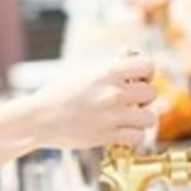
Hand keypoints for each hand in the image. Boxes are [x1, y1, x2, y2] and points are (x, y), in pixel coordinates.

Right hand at [5, 54, 156, 151]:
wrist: (38, 118)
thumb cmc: (58, 94)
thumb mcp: (83, 73)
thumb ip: (108, 66)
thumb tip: (128, 53)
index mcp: (107, 73)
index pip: (147, 66)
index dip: (147, 73)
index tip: (139, 80)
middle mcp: (113, 93)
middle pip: (151, 93)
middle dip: (144, 98)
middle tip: (132, 102)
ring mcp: (111, 116)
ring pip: (149, 118)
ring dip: (141, 119)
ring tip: (129, 119)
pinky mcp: (107, 136)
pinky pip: (138, 137)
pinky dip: (133, 136)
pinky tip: (122, 132)